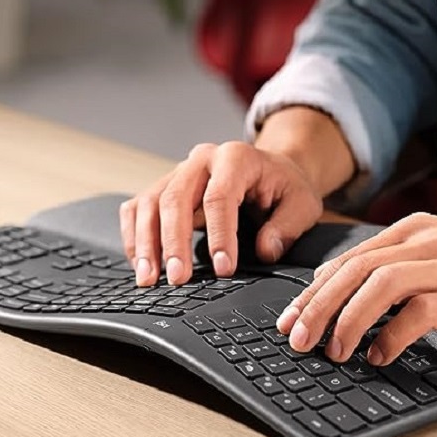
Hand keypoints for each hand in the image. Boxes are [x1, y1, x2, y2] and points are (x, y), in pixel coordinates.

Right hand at [119, 141, 323, 285]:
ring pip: (149, 203)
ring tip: (148, 278)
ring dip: (145, 243)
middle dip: (173, 242)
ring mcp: (178, 172)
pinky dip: (134, 236)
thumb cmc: (283, 188)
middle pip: (174, 198)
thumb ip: (286, 227)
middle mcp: (201, 160)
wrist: (269, 170)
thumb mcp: (302, 204)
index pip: (219, 197)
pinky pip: (137, 208)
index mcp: (236, 158)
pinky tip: (139, 262)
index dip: (220, 235)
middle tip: (177, 279)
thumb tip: (264, 251)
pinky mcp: (163, 187)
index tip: (224, 269)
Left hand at [277, 212, 436, 365]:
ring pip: (382, 286)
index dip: (312, 290)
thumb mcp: (427, 255)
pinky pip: (421, 312)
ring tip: (333, 350)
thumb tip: (328, 284)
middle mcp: (424, 242)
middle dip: (319, 306)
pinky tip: (378, 354)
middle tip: (297, 336)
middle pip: (356, 270)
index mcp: (408, 231)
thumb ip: (382, 264)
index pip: (347, 260)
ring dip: (349, 319)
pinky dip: (393, 334)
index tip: (290, 316)